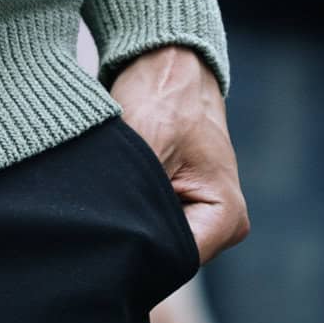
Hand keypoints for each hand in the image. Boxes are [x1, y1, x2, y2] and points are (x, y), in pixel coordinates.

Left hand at [110, 45, 247, 264]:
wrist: (163, 61)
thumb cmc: (161, 95)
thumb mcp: (144, 146)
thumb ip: (134, 198)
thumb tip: (112, 238)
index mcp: (226, 217)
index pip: (175, 261)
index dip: (137, 249)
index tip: (105, 228)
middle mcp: (220, 224)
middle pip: (166, 254)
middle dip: (132, 235)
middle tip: (97, 211)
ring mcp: (201, 215)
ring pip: (155, 237)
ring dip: (128, 218)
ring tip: (106, 190)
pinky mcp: (180, 203)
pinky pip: (149, 219)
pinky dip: (129, 205)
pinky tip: (111, 188)